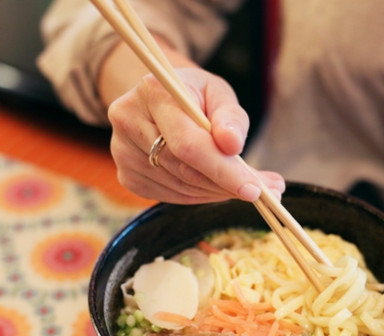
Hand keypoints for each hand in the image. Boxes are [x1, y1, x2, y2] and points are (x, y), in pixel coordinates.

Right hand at [107, 67, 284, 203]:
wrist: (160, 98)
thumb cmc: (195, 95)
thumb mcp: (219, 93)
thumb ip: (231, 117)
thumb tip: (233, 144)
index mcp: (153, 91)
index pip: (188, 144)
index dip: (223, 170)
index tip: (254, 189)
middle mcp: (128, 120)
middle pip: (184, 170)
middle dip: (226, 184)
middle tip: (261, 191)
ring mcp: (122, 152)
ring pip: (180, 188)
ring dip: (215, 191)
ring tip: (239, 183)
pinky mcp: (127, 175)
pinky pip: (171, 196)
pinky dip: (198, 195)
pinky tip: (211, 182)